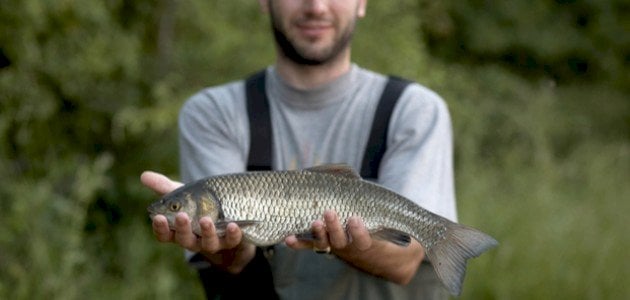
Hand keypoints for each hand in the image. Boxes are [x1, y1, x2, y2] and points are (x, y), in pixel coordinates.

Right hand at [141, 171, 255, 272]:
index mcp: (179, 230)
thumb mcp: (183, 196)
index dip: (160, 228)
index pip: (165, 234)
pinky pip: (233, 240)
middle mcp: (194, 239)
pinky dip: (233, 234)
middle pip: (185, 239)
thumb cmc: (200, 207)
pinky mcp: (232, 241)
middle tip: (181, 216)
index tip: (157, 217)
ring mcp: (213, 242)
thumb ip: (164, 187)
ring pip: (208, 243)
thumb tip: (143, 175)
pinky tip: (233, 224)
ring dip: (207, 232)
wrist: (228, 218)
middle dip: (183, 228)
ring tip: (206, 220)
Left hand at [285, 210, 424, 283]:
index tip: (356, 220)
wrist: (381, 248)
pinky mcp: (323, 241)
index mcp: (372, 243)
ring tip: (311, 220)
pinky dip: (297, 242)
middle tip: (328, 214)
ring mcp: (335, 245)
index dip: (360, 232)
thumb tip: (460, 235)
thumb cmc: (393, 227)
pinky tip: (286, 238)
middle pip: (341, 242)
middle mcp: (352, 247)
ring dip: (316, 233)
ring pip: (323, 244)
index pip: (366, 241)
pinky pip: (308, 245)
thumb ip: (421, 227)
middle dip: (334, 228)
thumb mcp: (409, 226)